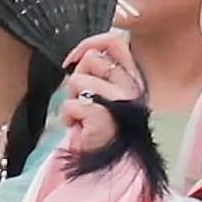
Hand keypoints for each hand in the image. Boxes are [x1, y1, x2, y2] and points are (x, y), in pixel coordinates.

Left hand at [57, 24, 148, 141]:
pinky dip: (67, 116)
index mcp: (133, 76)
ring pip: (77, 81)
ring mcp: (120, 102)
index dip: (89, 44)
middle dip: (78, 78)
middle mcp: (132, 86)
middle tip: (84, 99)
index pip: (115, 42)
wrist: (105, 158)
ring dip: (71, 98)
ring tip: (82, 115)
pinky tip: (78, 126)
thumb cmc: (100, 122)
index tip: (72, 59)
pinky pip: (70, 105)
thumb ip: (99, 68)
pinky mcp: (104, 117)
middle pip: (90, 59)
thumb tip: (83, 52)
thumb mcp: (103, 88)